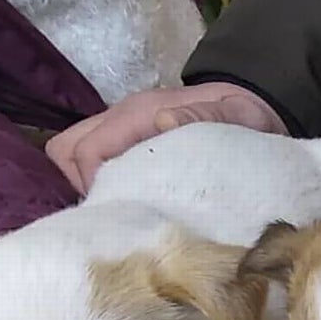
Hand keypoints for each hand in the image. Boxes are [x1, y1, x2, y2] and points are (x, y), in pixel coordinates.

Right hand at [45, 83, 286, 193]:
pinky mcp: (127, 143)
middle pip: (67, 150)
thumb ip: (204, 117)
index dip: (91, 186)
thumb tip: (164, 121)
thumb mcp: (235, 117)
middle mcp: (121, 119)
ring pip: (74, 155)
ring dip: (85, 185)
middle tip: (114, 216)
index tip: (119, 215)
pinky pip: (93, 162)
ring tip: (117, 213)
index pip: (86, 151)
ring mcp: (121, 131)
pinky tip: (126, 206)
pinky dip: (97, 183)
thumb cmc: (241, 117)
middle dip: (79, 186)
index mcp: (139, 113)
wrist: (253, 103)